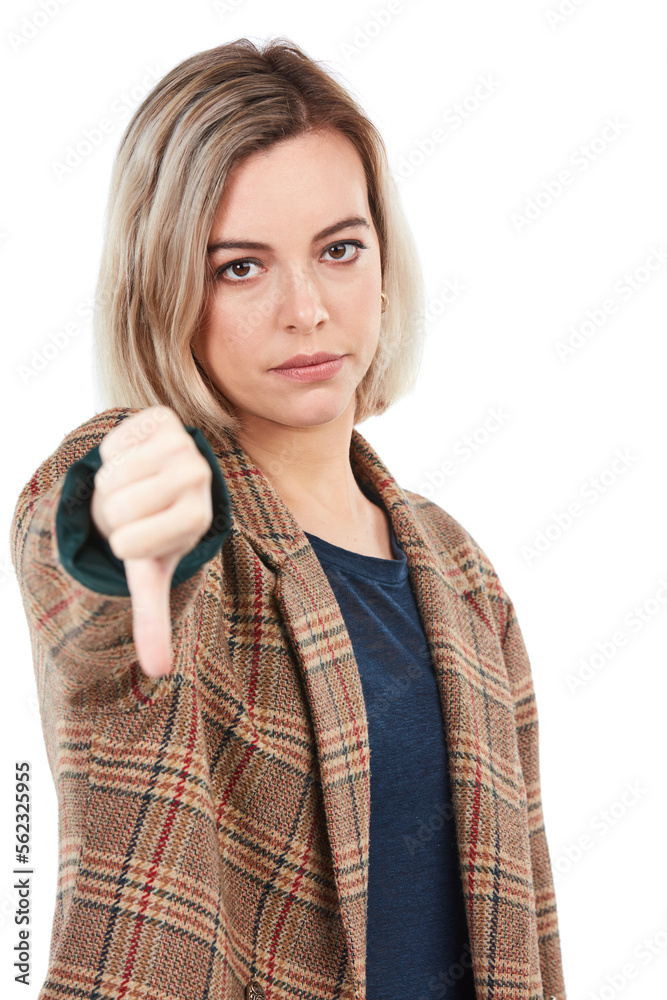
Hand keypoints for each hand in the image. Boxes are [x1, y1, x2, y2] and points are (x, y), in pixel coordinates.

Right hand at [91, 406, 212, 677]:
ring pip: (110, 473)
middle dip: (114, 511)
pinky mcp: (162, 417)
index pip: (129, 541)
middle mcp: (200, 477)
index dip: (123, 542)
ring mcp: (184, 443)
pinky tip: (135, 459)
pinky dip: (112, 454)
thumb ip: (154, 620)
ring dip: (110, 483)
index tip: (143, 538)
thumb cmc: (154, 531)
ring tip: (135, 487)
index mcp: (198, 518)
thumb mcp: (153, 572)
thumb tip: (158, 671)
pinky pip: (112, 442)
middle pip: (117, 505)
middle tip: (136, 510)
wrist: (165, 481)